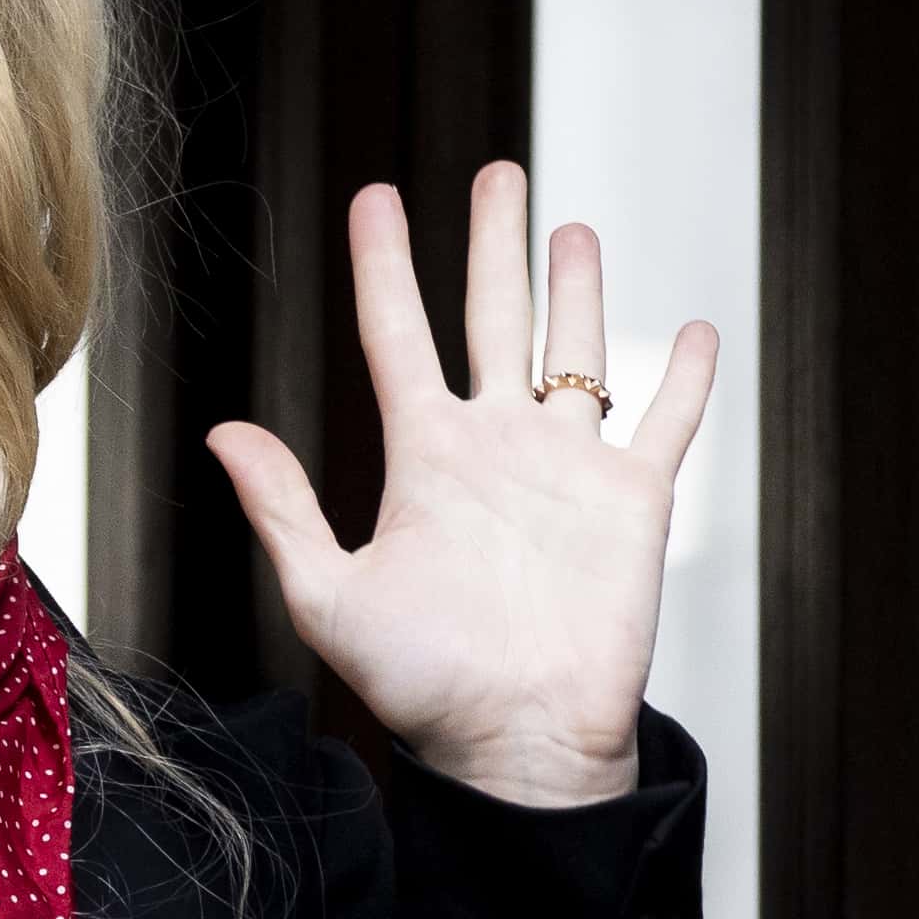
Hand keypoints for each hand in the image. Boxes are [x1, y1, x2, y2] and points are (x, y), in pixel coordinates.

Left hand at [204, 161, 717, 806]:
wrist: (516, 745)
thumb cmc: (421, 686)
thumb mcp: (330, 595)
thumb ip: (284, 509)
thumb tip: (223, 431)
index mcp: (424, 459)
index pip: (398, 336)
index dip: (385, 266)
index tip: (375, 197)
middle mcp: (495, 449)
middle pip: (492, 319)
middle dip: (493, 246)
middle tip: (496, 174)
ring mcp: (567, 470)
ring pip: (575, 352)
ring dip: (576, 290)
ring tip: (572, 225)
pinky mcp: (633, 502)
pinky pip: (664, 424)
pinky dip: (685, 377)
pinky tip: (695, 327)